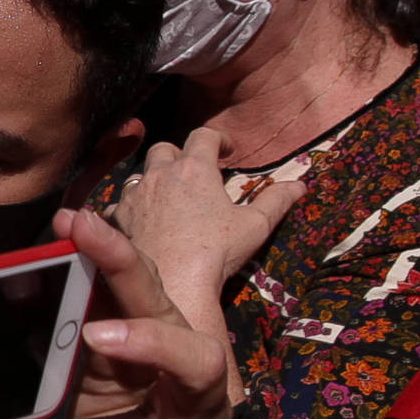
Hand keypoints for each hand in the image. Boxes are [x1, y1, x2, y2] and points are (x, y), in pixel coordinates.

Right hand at [0, 209, 232, 418]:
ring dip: (101, 254)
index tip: (97, 338)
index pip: (195, 363)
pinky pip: (103, 297)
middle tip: (81, 227)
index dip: (151, 342)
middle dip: (123, 262)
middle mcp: (183, 368)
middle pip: (162, 304)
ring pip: (136, 289)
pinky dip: (79, 271)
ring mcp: (150, 348)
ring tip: (67, 225)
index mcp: (197, 410)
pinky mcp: (119, 339)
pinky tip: (55, 247)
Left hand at [110, 127, 302, 327]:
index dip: (217, 138)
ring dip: (155, 179)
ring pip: (141, 174)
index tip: (226, 150)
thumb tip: (300, 185)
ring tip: (172, 196)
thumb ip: (277, 201)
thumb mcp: (256, 226)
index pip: (204, 136)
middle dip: (180, 154)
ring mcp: (135, 195)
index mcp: (194, 169)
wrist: (174, 283)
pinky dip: (135, 206)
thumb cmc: (217, 252)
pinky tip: (145, 219)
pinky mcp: (119, 217)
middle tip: (195, 171)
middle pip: (165, 149)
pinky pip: (123, 202)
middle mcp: (160, 175)